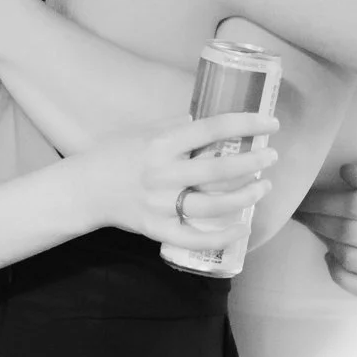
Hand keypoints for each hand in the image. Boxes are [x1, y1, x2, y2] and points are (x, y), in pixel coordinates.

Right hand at [75, 111, 276, 249]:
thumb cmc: (115, 153)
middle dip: (253, 162)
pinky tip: (242, 227)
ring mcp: (160, 204)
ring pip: (213, 203)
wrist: (85, 189)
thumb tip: (209, 119)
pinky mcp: (157, 229)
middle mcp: (162, 174)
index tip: (270, 122)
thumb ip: (176, 125)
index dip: (245, 124)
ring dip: (246, 195)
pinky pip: (195, 237)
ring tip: (264, 186)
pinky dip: (222, 235)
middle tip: (272, 156)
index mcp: (160, 143)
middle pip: (218, 168)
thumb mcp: (143, 130)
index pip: (211, 129)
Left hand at [294, 158, 356, 302]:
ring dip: (327, 244)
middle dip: (318, 221)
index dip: (323, 202)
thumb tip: (344, 173)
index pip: (355, 206)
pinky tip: (332, 257)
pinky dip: (339, 273)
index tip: (304, 199)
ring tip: (319, 230)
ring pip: (352, 261)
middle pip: (349, 233)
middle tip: (302, 214)